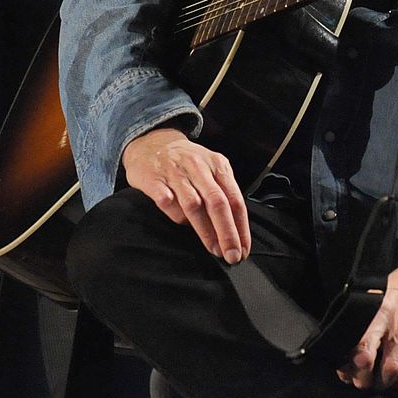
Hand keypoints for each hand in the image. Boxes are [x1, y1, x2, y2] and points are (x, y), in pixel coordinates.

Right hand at [122, 127, 250, 263]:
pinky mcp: (153, 178)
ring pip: (193, 204)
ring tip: (213, 249)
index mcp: (217, 165)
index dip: (241, 227)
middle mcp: (198, 167)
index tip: (244, 249)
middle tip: (232, 255)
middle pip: (217, 202)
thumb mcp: (211, 170)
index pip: (235, 199)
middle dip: (227, 232)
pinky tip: (181, 224)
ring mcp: (175, 172)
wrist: (153, 142)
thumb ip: (222, 194)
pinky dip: (173, 213)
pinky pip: (165, 200)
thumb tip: (235, 231)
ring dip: (205, 230)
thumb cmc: (188, 163)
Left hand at [337, 265, 397, 391]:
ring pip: (393, 367)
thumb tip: (349, 351)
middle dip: (364, 377)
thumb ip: (366, 318)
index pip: (358, 339)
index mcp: (374, 307)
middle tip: (362, 385)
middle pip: (371, 356)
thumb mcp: (378, 295)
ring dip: (385, 384)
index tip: (346, 374)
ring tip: (382, 387)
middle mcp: (390, 316)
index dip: (350, 363)